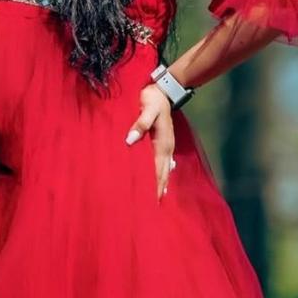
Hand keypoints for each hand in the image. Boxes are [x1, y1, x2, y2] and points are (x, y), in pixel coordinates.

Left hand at [124, 83, 175, 200]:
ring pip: (165, 170)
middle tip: (151, 207)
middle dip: (158, 189)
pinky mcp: (165, 143)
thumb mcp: (147, 108)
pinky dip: (163, 174)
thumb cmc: (153, 99)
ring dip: (161, 183)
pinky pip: (164, 163)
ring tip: (157, 199)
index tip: (150, 200)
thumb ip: (140, 123)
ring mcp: (167, 146)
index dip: (154, 184)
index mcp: (162, 143)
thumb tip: (130, 140)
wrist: (164, 90)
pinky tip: (160, 182)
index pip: (157, 169)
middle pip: (163, 173)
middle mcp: (167, 148)